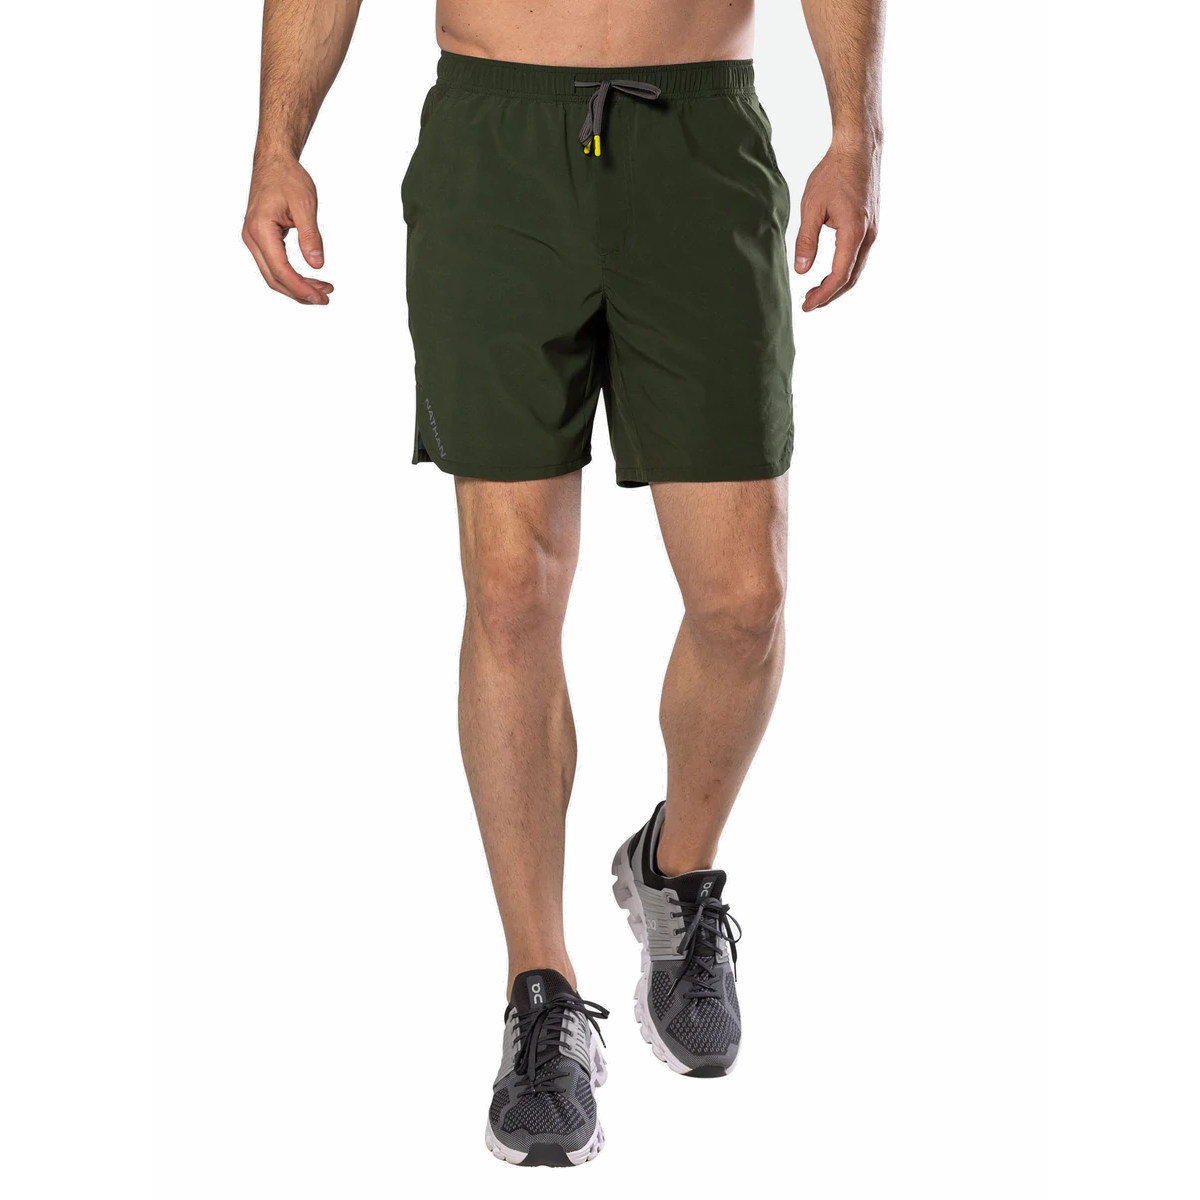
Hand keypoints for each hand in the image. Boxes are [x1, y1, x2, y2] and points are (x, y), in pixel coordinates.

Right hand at [242, 153, 333, 304]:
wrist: (274, 162)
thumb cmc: (288, 178)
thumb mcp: (305, 204)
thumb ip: (310, 235)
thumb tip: (317, 265)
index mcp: (260, 229)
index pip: (280, 270)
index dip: (301, 288)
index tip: (322, 297)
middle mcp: (252, 237)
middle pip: (274, 278)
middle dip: (300, 293)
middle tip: (326, 298)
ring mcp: (253, 240)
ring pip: (273, 275)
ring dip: (297, 287)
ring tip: (323, 290)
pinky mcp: (260, 240)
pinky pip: (274, 265)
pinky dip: (292, 276)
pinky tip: (310, 279)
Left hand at [794, 139, 880, 310]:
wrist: (859, 149)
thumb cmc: (833, 173)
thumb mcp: (812, 207)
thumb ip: (806, 240)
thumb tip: (801, 270)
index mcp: (853, 233)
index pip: (839, 277)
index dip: (822, 295)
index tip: (806, 306)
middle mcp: (868, 236)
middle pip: (851, 279)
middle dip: (829, 295)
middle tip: (808, 304)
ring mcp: (873, 231)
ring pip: (857, 269)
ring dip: (837, 284)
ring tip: (815, 291)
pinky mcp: (871, 225)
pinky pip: (859, 257)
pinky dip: (845, 270)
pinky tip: (829, 271)